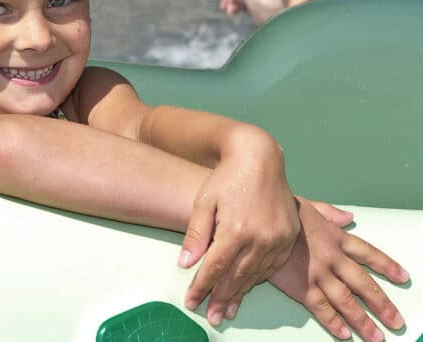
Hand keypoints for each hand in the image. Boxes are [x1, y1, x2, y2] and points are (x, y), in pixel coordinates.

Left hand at [179, 129, 298, 325]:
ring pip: (256, 274)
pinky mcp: (289, 236)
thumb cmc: (227, 177)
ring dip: (241, 293)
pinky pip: (273, 265)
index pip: (215, 267)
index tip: (191, 302)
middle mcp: (260, 238)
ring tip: (228, 309)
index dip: (202, 287)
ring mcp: (278, 238)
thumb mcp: (204, 201)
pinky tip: (248, 285)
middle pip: (237, 277)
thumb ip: (196, 234)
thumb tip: (185, 264)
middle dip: (222, 298)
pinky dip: (259, 277)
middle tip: (211, 317)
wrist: (259, 157)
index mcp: (235, 229)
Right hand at [269, 196, 408, 341]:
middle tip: (396, 320)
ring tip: (375, 336)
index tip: (401, 276)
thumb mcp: (307, 205)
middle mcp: (331, 257)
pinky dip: (333, 322)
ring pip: (346, 301)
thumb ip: (329, 212)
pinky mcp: (301, 286)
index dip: (386, 265)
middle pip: (363, 283)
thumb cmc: (280, 210)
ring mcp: (317, 274)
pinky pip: (321, 308)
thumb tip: (349, 217)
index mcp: (333, 236)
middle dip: (381, 304)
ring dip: (362, 321)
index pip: (367, 252)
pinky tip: (343, 333)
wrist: (259, 221)